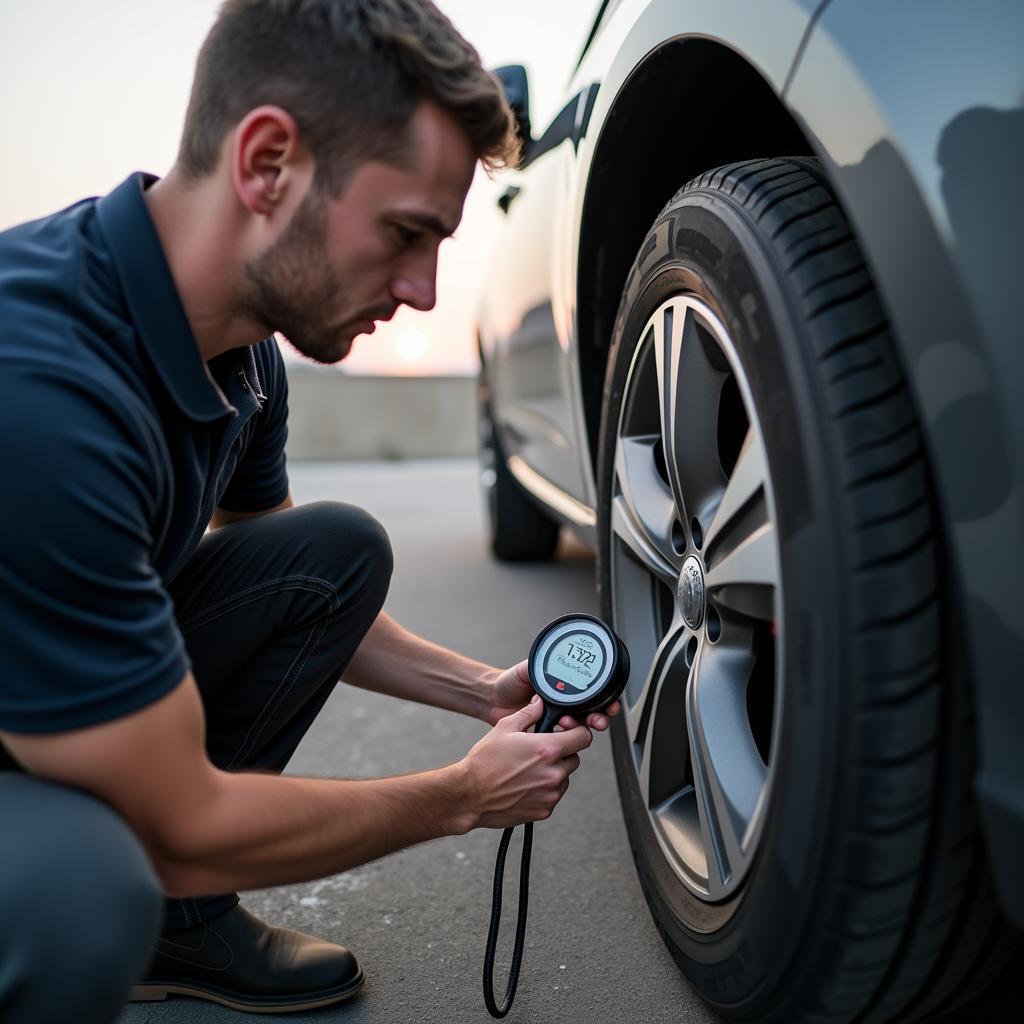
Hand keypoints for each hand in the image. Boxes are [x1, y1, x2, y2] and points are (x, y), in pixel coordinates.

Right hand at [462, 697, 593, 827]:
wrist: (470, 795)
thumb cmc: (484, 761)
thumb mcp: (505, 727)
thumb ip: (529, 713)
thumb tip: (541, 702)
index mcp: (547, 749)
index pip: (583, 737)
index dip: (577, 732)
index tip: (568, 732)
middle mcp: (553, 773)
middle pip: (574, 758)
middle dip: (562, 752)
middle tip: (540, 751)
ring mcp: (550, 795)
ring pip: (565, 778)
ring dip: (554, 771)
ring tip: (528, 769)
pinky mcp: (544, 810)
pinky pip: (553, 795)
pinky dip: (544, 790)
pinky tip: (524, 784)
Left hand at [486, 661, 621, 731]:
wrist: (492, 699)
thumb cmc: (509, 682)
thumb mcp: (527, 669)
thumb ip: (541, 665)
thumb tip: (556, 657)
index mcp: (564, 688)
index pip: (590, 694)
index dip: (603, 699)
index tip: (609, 702)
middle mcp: (564, 704)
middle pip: (590, 713)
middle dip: (598, 717)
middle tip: (597, 719)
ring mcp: (556, 719)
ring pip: (578, 728)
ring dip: (582, 728)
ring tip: (572, 723)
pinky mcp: (545, 733)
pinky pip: (560, 738)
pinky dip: (563, 737)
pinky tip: (558, 732)